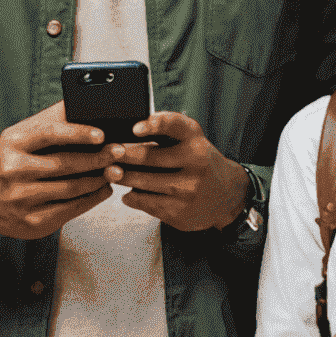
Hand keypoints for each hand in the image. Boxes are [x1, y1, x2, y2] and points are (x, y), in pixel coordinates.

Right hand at [0, 100, 119, 245]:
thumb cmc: (9, 160)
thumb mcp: (20, 136)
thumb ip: (51, 121)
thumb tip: (87, 102)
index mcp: (12, 143)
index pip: (48, 135)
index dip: (77, 133)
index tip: (101, 134)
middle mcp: (13, 171)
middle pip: (64, 165)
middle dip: (97, 158)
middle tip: (120, 152)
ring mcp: (22, 200)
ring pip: (71, 189)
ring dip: (98, 179)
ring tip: (115, 170)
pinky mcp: (32, 223)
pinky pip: (70, 210)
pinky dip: (91, 199)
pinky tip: (102, 189)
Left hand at [114, 112, 248, 231]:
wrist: (228, 195)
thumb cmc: (202, 162)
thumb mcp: (193, 141)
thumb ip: (168, 132)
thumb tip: (129, 135)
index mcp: (196, 141)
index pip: (175, 126)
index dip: (154, 124)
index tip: (135, 129)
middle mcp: (195, 164)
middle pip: (150, 157)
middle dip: (123, 155)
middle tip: (108, 153)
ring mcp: (188, 190)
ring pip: (144, 183)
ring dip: (123, 177)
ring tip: (111, 172)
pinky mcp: (180, 212)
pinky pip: (147, 203)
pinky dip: (132, 197)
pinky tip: (127, 192)